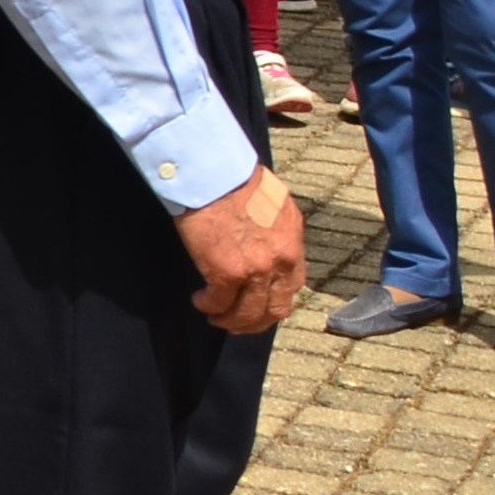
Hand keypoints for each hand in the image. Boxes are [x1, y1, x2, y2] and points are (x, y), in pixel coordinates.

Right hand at [179, 166, 304, 335]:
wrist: (213, 174)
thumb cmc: (234, 177)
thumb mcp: (272, 201)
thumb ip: (275, 226)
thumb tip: (264, 236)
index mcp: (293, 242)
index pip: (294, 284)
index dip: (275, 298)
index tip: (259, 299)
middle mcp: (281, 261)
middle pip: (276, 308)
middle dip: (256, 320)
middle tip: (238, 320)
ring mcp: (256, 271)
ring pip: (250, 313)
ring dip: (232, 320)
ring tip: (216, 316)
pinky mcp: (227, 273)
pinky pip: (220, 302)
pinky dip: (209, 306)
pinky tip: (201, 301)